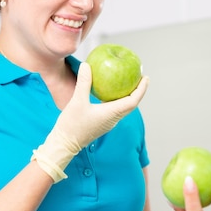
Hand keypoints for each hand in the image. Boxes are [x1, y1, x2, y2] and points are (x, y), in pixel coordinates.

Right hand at [33, 62, 148, 181]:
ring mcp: (109, 122)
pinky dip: (117, 100)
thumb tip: (87, 65)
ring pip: (124, 108)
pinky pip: (115, 109)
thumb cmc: (71, 125)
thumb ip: (84, 82)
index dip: (141, 89)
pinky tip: (110, 92)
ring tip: (128, 83)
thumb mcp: (77, 101)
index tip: (145, 78)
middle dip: (138, 91)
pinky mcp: (102, 123)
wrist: (64, 144)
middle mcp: (113, 119)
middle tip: (140, 77)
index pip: (133, 101)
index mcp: (112, 113)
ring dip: (129, 96)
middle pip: (132, 104)